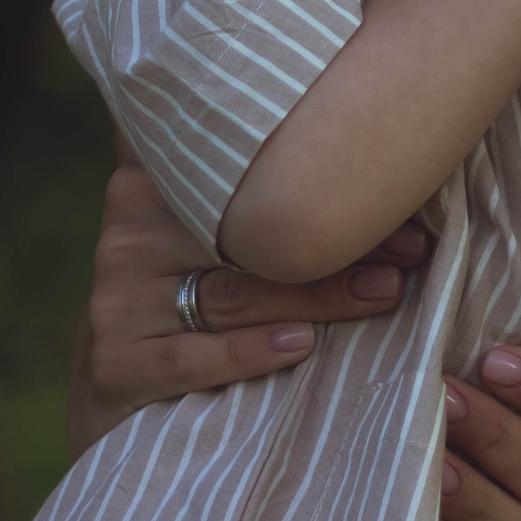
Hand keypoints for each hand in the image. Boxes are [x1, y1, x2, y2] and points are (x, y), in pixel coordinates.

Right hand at [67, 154, 430, 455]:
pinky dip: (250, 351)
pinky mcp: (116, 363)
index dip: (321, 175)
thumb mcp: (202, 236)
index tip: (397, 185)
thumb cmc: (185, 296)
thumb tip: (357, 123)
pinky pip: (191, 355)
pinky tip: (300, 345)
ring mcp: (119, 299)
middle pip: (246, 234)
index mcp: (151, 184)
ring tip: (383, 290)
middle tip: (411, 248)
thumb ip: (249, 186)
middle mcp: (130, 232)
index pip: (242, 174)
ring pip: (233, 293)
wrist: (109, 397)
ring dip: (318, 295)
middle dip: (337, 242)